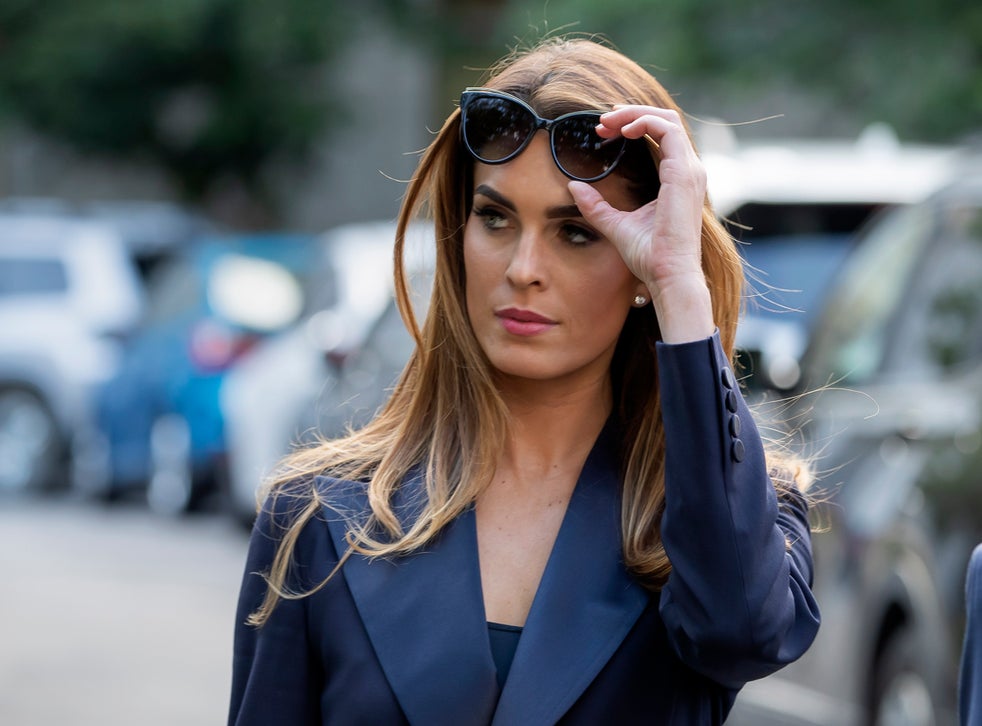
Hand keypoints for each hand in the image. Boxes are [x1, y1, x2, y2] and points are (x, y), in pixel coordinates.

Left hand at [568, 105, 713, 341]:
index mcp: (676, 179)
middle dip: (630, 115)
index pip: (660, 137)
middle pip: (664, 121)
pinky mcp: (683, 173)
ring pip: (666, 120)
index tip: (603, 131)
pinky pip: (667, 130)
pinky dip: (644, 122)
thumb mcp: (616, 225)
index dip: (632, 125)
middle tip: (601, 122)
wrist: (668, 275)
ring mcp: (689, 170)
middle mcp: (688, 170)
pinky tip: (622, 130)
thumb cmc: (649, 256)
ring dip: (634, 114)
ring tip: (606, 122)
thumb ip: (596, 206)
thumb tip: (573, 187)